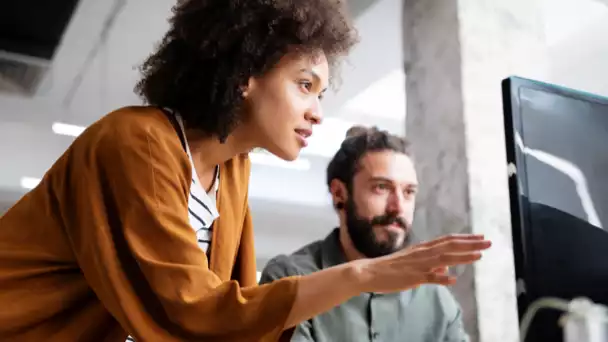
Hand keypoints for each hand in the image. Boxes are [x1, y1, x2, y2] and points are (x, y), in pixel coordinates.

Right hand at [353, 234, 490, 292]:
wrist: (370, 272)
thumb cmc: (391, 268)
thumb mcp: (413, 262)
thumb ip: (431, 263)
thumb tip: (448, 267)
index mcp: (423, 248)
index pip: (448, 240)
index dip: (465, 238)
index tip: (480, 237)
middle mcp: (423, 253)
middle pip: (450, 246)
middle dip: (470, 244)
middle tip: (488, 242)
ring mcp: (418, 264)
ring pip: (444, 258)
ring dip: (462, 257)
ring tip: (479, 255)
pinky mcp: (412, 277)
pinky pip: (429, 277)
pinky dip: (441, 277)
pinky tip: (453, 279)